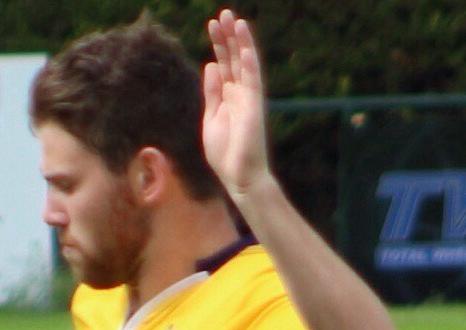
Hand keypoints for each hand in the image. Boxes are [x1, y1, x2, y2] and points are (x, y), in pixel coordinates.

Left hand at [203, 10, 271, 199]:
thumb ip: (211, 92)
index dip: (218, 45)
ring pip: (244, 61)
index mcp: (227, 97)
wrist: (239, 176)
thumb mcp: (211, 119)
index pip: (223, 64)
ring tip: (233, 18)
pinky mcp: (254, 103)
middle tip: (222, 13)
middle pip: (233, 58)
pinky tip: (244, 40)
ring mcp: (248, 96)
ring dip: (239, 40)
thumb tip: (211, 64)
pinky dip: (248, 57)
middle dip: (227, 36)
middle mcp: (239, 92)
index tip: (212, 25)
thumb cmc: (224, 154)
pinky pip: (252, 75)